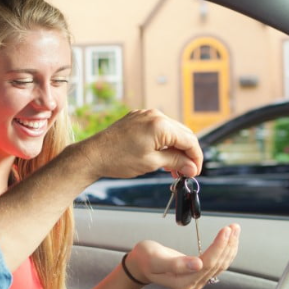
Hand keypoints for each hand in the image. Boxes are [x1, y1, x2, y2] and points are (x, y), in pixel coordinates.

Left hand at [77, 109, 202, 179]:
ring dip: (175, 149)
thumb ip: (175, 162)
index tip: (195, 171)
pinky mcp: (136, 119)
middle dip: (187, 154)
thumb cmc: (118, 159)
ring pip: (171, 132)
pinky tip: (162, 158)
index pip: (189, 140)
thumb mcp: (152, 163)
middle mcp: (154, 115)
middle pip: (182, 134)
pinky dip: (163, 143)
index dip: (195, 158)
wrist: (92, 155)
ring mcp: (144, 115)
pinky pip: (157, 129)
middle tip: (186, 172)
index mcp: (160, 125)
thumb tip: (191, 166)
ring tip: (174, 169)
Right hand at [125, 223, 240, 288]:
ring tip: (235, 230)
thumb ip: (175, 264)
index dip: (218, 247)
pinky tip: (229, 241)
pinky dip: (224, 251)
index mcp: (182, 282)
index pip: (207, 264)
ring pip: (219, 264)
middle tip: (233, 227)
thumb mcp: (155, 259)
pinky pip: (216, 264)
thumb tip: (197, 265)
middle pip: (216, 264)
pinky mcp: (198, 275)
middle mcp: (192, 285)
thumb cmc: (145, 259)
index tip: (225, 231)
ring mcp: (196, 281)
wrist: (140, 265)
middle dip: (227, 244)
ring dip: (229, 247)